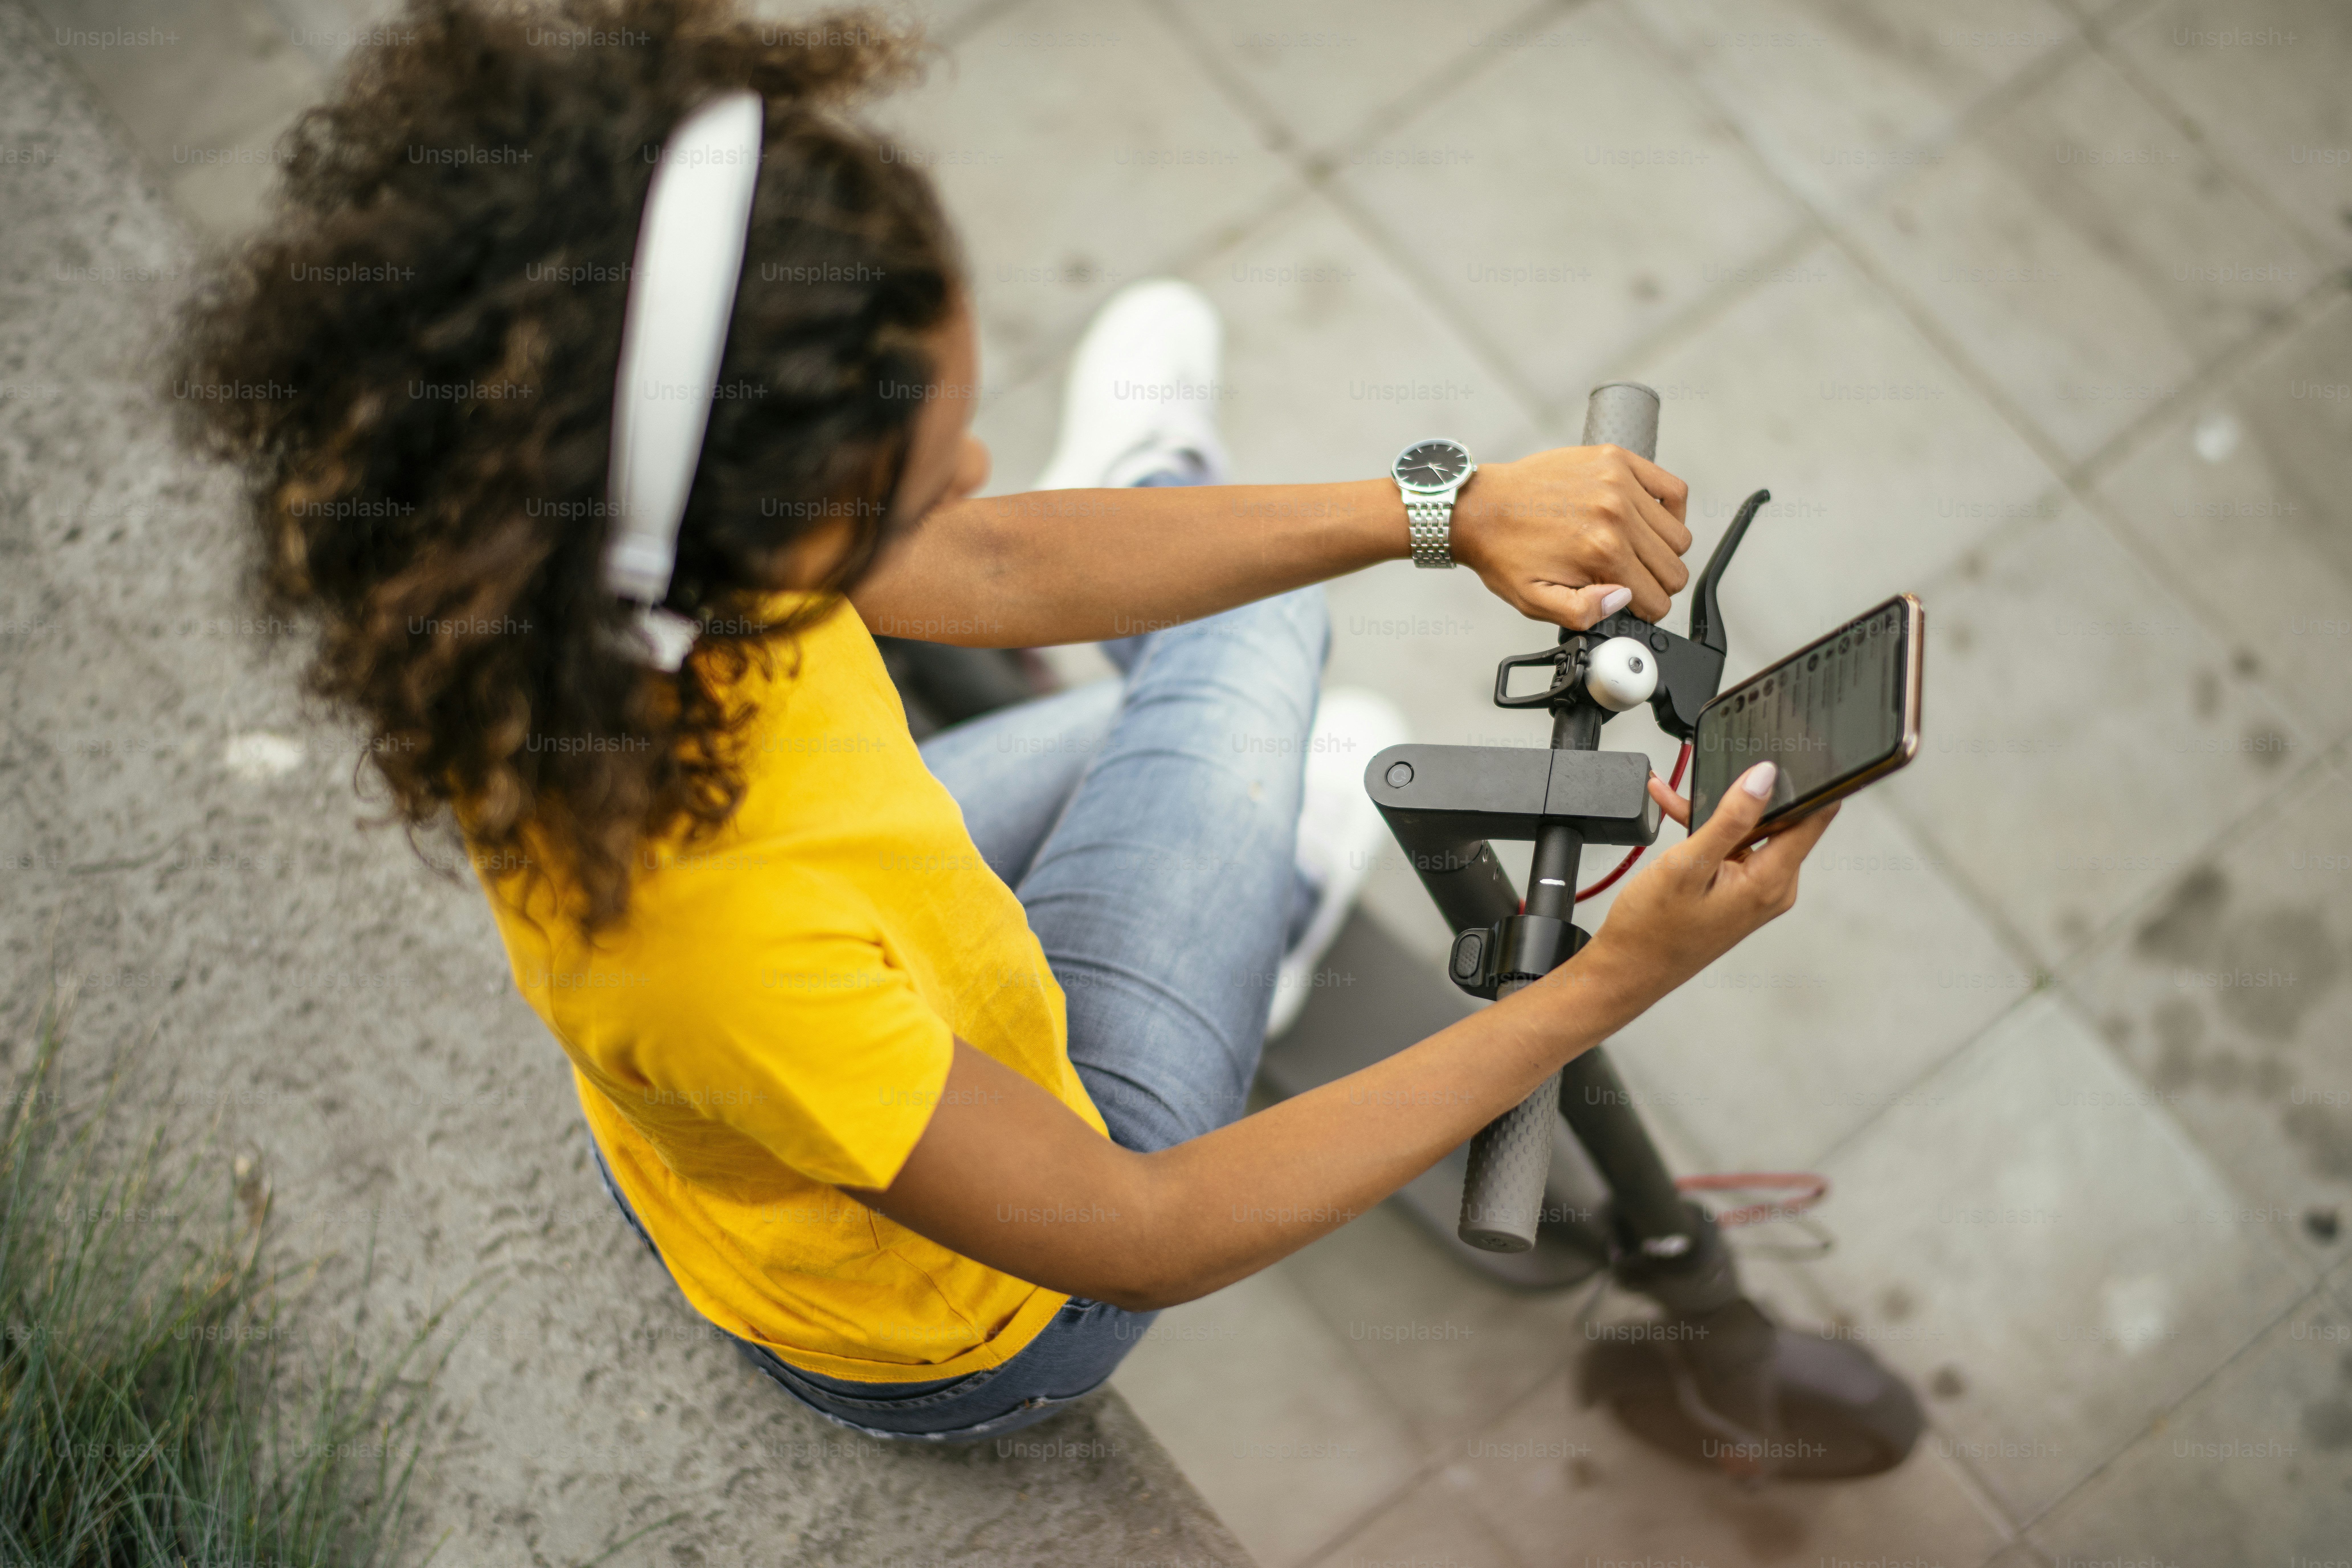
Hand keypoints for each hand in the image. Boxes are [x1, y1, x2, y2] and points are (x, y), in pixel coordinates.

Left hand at [1448, 444, 1692, 627]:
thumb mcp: (1534, 601)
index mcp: (1601, 551)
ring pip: (1677, 535)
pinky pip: (1673, 489)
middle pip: (1674, 568)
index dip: (1645, 610)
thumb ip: (1583, 613)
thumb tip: (1624, 600)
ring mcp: (1619, 482)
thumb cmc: (1505, 552)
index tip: (1627, 603)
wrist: (1480, 508)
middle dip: (1655, 584)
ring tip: (1631, 552)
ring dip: (1661, 551)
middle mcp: (1616, 514)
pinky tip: (1647, 522)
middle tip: (1627, 580)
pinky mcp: (1617, 460)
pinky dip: (1670, 511)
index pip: (1658, 599)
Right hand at [1567, 761, 1838, 1009]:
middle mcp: (1772, 889)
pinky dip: (1708, 834)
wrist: (1627, 970)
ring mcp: (1756, 894)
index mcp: (1770, 882)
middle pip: (1778, 821)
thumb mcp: (1688, 863)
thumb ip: (1731, 818)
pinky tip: (1677, 818)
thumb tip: (1765, 777)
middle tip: (1704, 779)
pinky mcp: (1739, 896)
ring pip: (1750, 833)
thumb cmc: (1651, 929)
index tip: (1795, 755)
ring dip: (1716, 814)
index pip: (1815, 819)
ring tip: (1675, 799)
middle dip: (1742, 795)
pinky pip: (1734, 851)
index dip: (1810, 784)